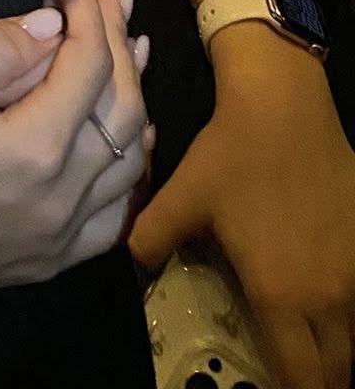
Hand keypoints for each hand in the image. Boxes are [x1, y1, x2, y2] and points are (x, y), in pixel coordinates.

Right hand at [0, 0, 146, 335]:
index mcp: (35, 149)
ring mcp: (62, 236)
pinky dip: (128, 166)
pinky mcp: (51, 259)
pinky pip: (116, 212)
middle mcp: (64, 197)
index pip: (88, 63)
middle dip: (119, 43)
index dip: (87, 8)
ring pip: (129, 159)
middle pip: (121, 107)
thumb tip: (51, 24)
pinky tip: (122, 141)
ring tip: (128, 48)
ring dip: (133, 97)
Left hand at [131, 47, 354, 388]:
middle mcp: (329, 296)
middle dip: (315, 378)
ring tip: (310, 344)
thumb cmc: (231, 154)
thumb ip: (150, 240)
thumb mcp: (180, 198)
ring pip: (353, 337)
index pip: (299, 378)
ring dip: (334, 348)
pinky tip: (326, 301)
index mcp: (281, 295)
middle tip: (291, 370)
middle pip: (335, 369)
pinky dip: (348, 314)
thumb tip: (136, 266)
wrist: (283, 107)